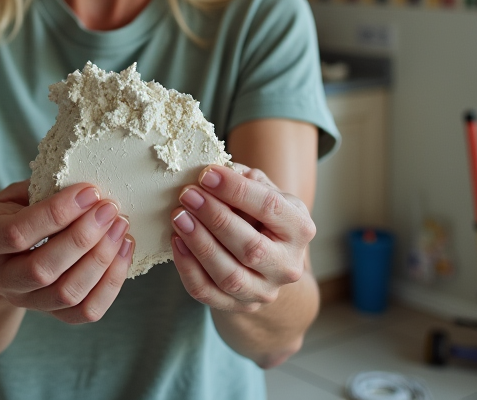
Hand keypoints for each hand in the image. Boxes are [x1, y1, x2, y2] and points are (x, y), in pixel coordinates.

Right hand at [0, 180, 133, 323]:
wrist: (2, 254)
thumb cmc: (13, 214)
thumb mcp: (15, 195)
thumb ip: (43, 190)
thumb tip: (87, 189)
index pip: (17, 233)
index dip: (57, 213)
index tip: (90, 192)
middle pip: (42, 270)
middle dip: (83, 238)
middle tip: (110, 210)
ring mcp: (22, 301)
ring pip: (66, 294)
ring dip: (101, 260)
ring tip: (120, 228)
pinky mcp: (49, 314)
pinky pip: (84, 311)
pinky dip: (110, 284)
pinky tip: (123, 252)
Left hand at [170, 164, 315, 312]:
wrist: (268, 265)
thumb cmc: (261, 218)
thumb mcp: (264, 193)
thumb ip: (247, 180)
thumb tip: (220, 171)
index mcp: (300, 229)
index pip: (270, 207)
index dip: (236, 190)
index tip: (207, 175)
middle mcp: (287, 265)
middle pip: (251, 247)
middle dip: (215, 218)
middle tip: (188, 195)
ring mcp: (264, 291)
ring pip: (229, 275)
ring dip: (199, 244)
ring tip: (178, 216)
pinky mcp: (239, 306)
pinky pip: (207, 293)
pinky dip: (188, 268)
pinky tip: (176, 242)